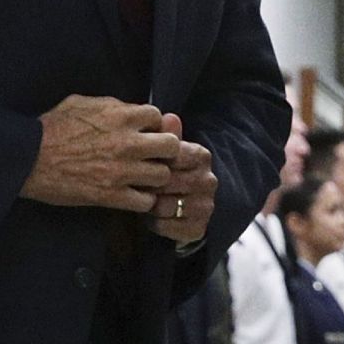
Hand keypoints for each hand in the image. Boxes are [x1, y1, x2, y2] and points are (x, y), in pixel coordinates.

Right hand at [19, 95, 179, 211]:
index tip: (146, 132)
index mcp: (121, 116)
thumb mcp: (82, 103)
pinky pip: (144, 202)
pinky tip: (134, 195)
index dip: (153, 125)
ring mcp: (121, 171)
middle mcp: (128, 143)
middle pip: (172, 146)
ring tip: (145, 177)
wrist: (27, 159)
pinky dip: (143, 200)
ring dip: (156, 176)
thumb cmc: (51, 127)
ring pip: (163, 176)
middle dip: (165, 150)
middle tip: (154, 156)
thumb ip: (112, 105)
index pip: (158, 116)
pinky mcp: (110, 196)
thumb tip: (130, 109)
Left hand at [145, 112, 217, 243]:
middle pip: (167, 181)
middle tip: (135, 187)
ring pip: (166, 205)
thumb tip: (169, 116)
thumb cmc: (169, 175)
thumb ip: (166, 136)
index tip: (139, 165)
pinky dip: (156, 223)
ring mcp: (205, 204)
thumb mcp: (165, 154)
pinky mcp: (199, 227)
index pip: (174, 154)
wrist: (182, 210)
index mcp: (201, 156)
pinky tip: (153, 218)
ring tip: (144, 203)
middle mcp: (208, 180)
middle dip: (148, 185)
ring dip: (150, 206)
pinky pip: (168, 226)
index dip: (152, 162)